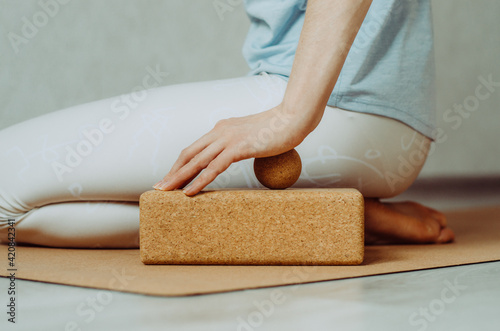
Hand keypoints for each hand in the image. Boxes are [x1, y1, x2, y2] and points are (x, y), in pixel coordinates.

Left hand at [153, 103, 319, 194]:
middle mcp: (220, 131)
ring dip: (178, 178)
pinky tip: (189, 192)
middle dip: (172, 172)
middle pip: (189, 154)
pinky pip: (214, 168)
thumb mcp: (252, 136)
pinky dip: (199, 181)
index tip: (170, 177)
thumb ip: (240, 145)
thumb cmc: (277, 129)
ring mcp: (228, 139)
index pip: (194, 148)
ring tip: (165, 192)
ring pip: (196, 161)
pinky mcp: (239, 148)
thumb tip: (239, 155)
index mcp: (222, 129)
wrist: (293, 119)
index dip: (179, 163)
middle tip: (159, 188)